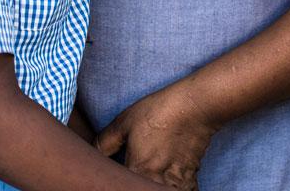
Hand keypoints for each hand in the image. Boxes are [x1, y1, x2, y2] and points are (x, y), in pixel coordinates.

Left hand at [96, 83, 220, 189]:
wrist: (196, 106)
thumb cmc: (159, 112)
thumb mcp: (124, 122)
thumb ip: (104, 142)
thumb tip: (93, 153)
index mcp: (138, 170)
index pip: (121, 186)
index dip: (116, 181)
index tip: (116, 173)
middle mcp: (156, 181)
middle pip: (140, 189)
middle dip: (134, 185)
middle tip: (136, 170)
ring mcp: (176, 183)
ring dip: (153, 186)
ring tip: (150, 176)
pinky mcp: (191, 178)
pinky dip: (174, 189)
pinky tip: (169, 183)